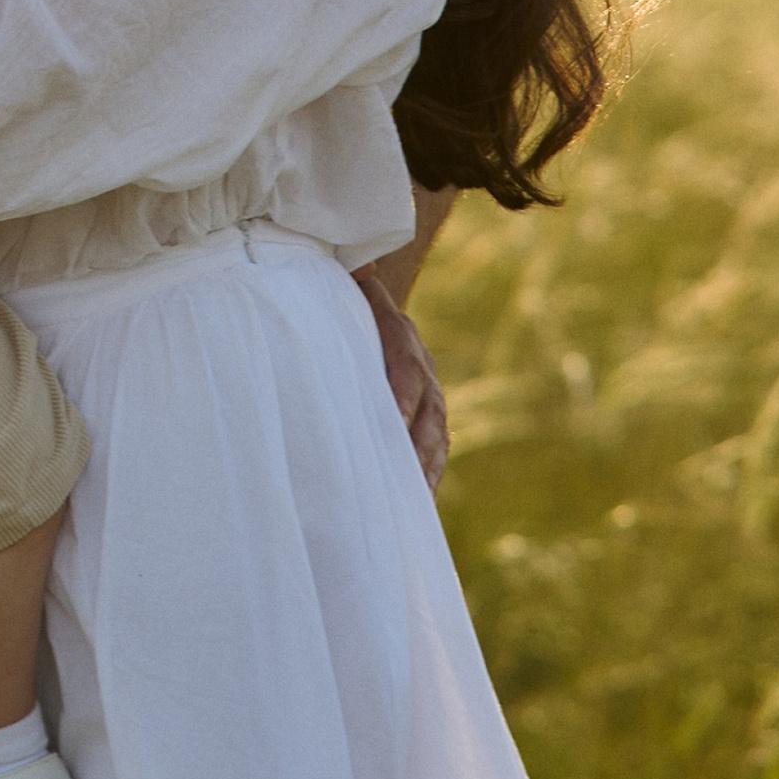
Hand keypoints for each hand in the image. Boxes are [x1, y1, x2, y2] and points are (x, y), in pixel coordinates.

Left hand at [353, 264, 448, 488]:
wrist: (367, 297)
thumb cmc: (342, 298)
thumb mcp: (343, 288)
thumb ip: (348, 285)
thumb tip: (353, 269)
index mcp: (401, 335)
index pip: (407, 369)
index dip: (401, 397)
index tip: (390, 427)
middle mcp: (422, 364)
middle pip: (427, 411)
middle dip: (415, 447)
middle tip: (401, 482)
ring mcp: (430, 392)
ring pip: (436, 435)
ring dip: (425, 469)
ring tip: (413, 506)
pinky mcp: (428, 415)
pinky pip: (435, 449)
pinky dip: (427, 477)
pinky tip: (418, 509)